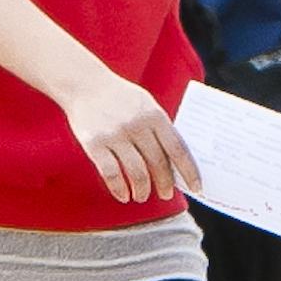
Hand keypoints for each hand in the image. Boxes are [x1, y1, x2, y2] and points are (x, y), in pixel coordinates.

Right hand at [50, 74, 195, 205]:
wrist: (84, 84)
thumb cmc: (120, 98)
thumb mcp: (146, 104)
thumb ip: (160, 128)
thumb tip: (176, 162)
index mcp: (154, 115)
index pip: (178, 149)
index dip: (189, 171)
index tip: (196, 187)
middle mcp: (136, 125)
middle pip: (157, 163)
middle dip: (165, 183)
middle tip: (166, 194)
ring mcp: (115, 134)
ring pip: (136, 172)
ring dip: (143, 190)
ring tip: (142, 196)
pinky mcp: (94, 143)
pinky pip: (111, 173)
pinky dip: (119, 189)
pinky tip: (123, 195)